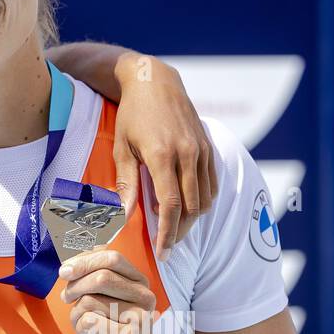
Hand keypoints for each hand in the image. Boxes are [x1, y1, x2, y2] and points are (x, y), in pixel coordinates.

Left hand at [60, 246, 161, 333]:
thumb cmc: (112, 333)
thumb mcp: (105, 300)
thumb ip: (92, 279)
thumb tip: (68, 267)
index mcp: (139, 282)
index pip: (112, 257)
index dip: (83, 261)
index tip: (64, 271)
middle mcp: (145, 296)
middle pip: (101, 277)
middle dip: (75, 286)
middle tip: (66, 298)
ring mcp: (140, 318)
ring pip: (90, 301)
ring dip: (76, 314)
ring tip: (85, 325)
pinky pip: (89, 322)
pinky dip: (81, 330)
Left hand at [113, 53, 217, 258]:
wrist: (155, 82)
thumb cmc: (132, 115)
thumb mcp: (122, 147)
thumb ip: (126, 183)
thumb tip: (124, 216)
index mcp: (162, 155)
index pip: (171, 205)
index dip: (167, 232)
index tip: (162, 251)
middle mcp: (188, 154)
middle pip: (192, 207)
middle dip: (180, 232)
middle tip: (166, 246)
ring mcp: (202, 150)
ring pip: (206, 199)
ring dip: (193, 219)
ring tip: (175, 228)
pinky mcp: (209, 147)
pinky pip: (212, 184)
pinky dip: (202, 201)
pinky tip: (188, 207)